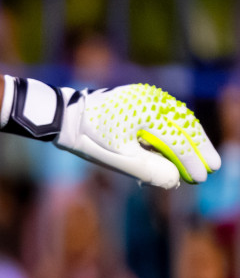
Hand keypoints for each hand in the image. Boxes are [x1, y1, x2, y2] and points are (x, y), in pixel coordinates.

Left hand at [1, 78, 220, 188]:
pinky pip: (167, 113)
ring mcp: (147, 97)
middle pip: (185, 126)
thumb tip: (175, 180)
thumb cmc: (89, 137)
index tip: (200, 178)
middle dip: (200, 147)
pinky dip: (178, 128)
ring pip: (179, 118)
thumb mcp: (118, 158)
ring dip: (192, 137)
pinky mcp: (140, 98)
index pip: (178, 141)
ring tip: (203, 156)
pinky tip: (182, 142)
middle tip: (213, 166)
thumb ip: (148, 169)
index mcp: (148, 113)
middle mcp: (152, 101)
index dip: (191, 161)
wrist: (64, 116)